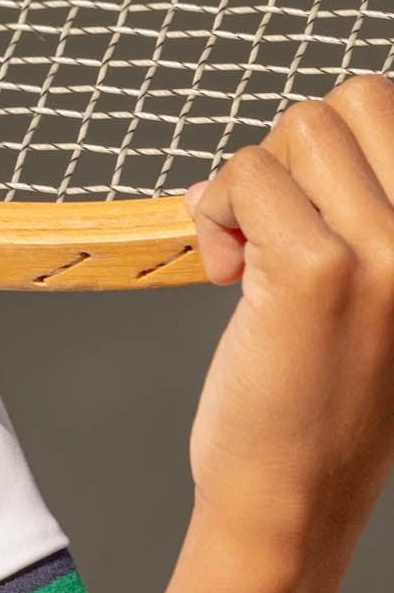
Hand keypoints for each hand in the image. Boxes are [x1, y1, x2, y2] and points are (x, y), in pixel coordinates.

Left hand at [184, 78, 393, 559]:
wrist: (294, 493)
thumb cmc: (323, 382)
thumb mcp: (373, 279)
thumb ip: (355, 201)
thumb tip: (296, 124)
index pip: (390, 103)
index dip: (332, 140)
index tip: (314, 205)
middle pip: (350, 100)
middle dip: (292, 148)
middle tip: (278, 222)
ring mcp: (392, 254)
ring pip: (295, 129)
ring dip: (249, 181)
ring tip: (253, 253)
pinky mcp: (320, 271)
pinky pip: (247, 175)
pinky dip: (216, 211)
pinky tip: (229, 275)